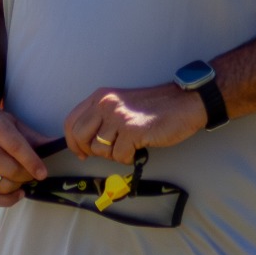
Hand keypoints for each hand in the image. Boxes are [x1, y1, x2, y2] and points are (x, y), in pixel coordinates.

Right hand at [0, 108, 48, 207]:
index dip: (31, 162)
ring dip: (17, 187)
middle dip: (27, 176)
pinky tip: (16, 194)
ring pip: (1, 186)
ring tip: (23, 180)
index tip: (43, 174)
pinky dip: (5, 200)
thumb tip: (58, 146)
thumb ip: (34, 138)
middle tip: (33, 174)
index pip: (15, 148)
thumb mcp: (13, 123)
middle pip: (10, 170)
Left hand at [63, 83, 204, 161]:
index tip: (81, 153)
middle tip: (110, 151)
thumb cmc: (155, 107)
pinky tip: (139, 148)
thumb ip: (101, 118)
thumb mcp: (121, 104)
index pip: (71, 122)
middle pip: (80, 137)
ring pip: (100, 149)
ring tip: (130, 145)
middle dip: (92, 150)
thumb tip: (86, 143)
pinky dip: (128, 158)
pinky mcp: (131, 131)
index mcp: (100, 97)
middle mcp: (105, 104)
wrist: (183, 103)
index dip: (72, 142)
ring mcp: (118, 117)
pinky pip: (119, 156)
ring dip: (114, 154)